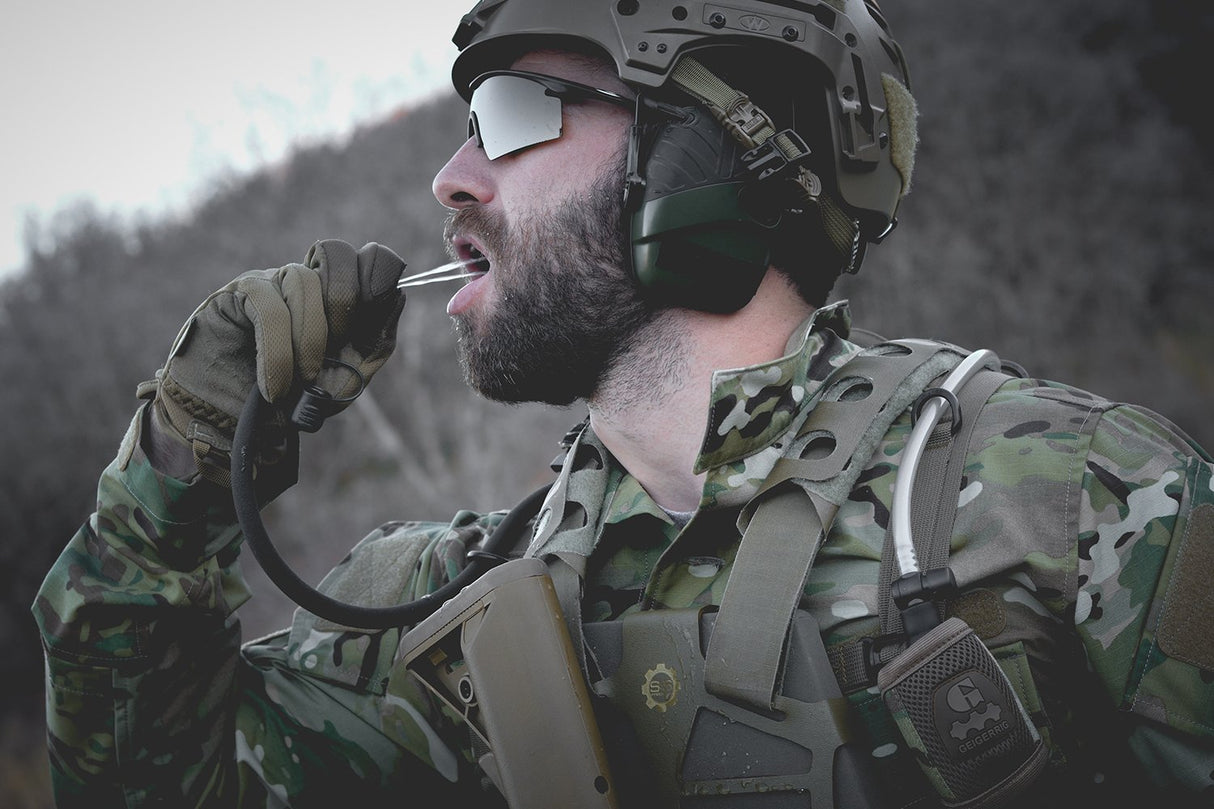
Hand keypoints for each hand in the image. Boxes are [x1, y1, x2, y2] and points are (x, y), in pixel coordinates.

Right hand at [141, 240, 406, 485]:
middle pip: (338, 254)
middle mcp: (302, 281)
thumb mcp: (346, 377)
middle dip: (346, 302)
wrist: (234, 426)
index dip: (377, 274)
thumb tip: (399, 295)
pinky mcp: (235, 296)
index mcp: (333, 296)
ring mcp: (268, 282)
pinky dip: (279, 351)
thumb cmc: (292, 400)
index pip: (364, 259)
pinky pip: (268, 308)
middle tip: (338, 347)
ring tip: (302, 380)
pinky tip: (275, 385)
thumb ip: (375, 341)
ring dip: (310, 338)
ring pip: (303, 282)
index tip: (377, 311)